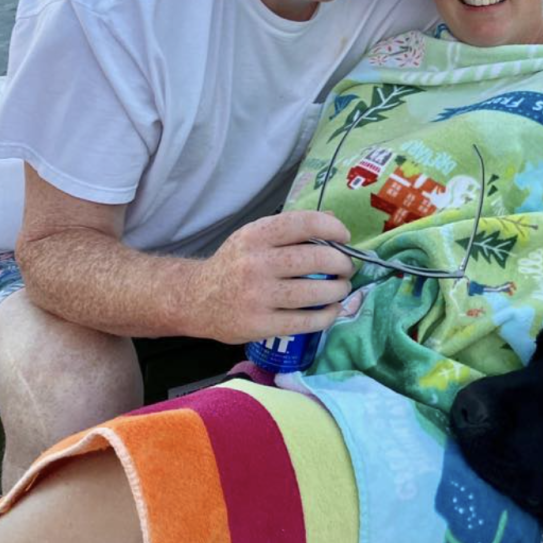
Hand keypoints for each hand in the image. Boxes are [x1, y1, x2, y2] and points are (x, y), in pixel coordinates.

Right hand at [188, 211, 354, 343]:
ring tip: (341, 289)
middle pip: (316, 259)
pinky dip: (326, 316)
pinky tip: (331, 311)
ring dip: (338, 291)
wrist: (196, 299)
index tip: (344, 237)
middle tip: (347, 268)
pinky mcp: (259, 324)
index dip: (333, 228)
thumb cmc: (234, 264)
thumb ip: (291, 228)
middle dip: (341, 263)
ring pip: (314, 292)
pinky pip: (305, 321)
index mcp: (256, 235)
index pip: (304, 223)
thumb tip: (333, 218)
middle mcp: (256, 262)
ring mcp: (257, 295)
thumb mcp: (254, 237)